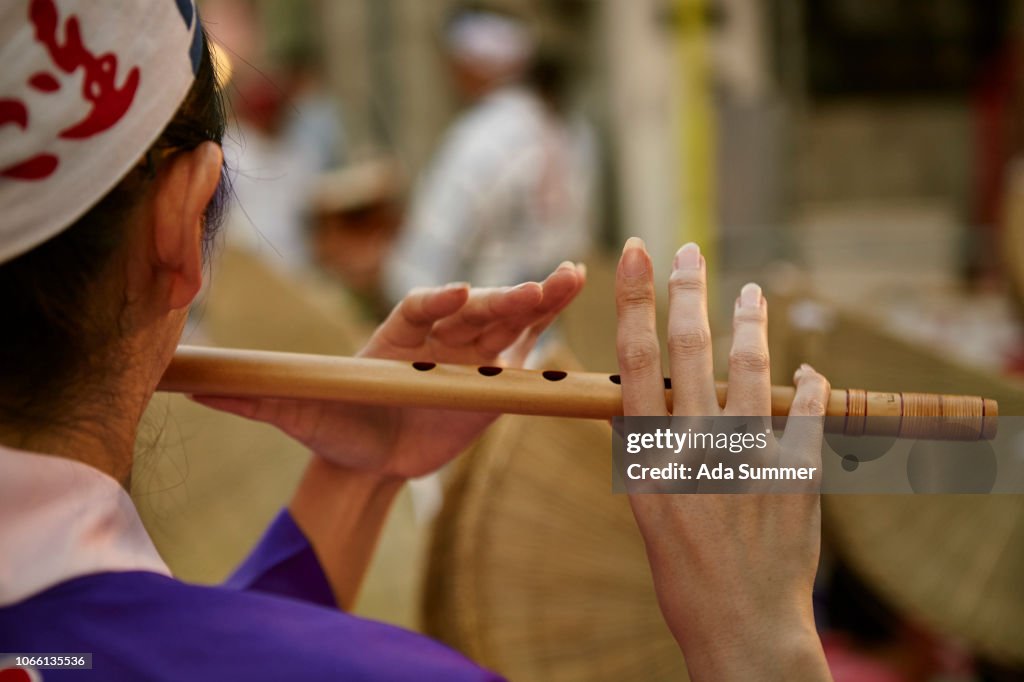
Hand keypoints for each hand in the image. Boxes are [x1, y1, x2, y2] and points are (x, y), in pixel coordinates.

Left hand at [192, 262, 584, 478]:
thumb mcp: (299, 413)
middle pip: (469, 312)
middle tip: (526, 294)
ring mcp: (467, 349)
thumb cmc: (337, 426)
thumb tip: (189, 387)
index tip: (451, 297)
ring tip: (568, 280)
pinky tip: (571, 290)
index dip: (434, 300)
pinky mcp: (493, 371)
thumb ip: (256, 398)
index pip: (416, 309)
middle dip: (498, 301)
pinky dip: (546, 319)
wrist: (372, 457)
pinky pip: (523, 341)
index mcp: (393, 334)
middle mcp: (434, 333)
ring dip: (534, 298)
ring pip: (503, 320)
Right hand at [615, 239, 831, 680]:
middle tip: (689, 251)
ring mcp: (747, 459)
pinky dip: (808, 385)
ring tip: (751, 291)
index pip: (637, 360)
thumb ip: (648, 452)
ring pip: (748, 369)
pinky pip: (806, 412)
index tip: (639, 255)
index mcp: (650, 457)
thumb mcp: (647, 510)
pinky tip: (808, 368)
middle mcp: (694, 449)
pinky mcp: (795, 475)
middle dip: (688, 292)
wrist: (741, 625)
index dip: (637, 301)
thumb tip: (646, 403)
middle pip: (690, 350)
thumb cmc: (684, 573)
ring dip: (749, 323)